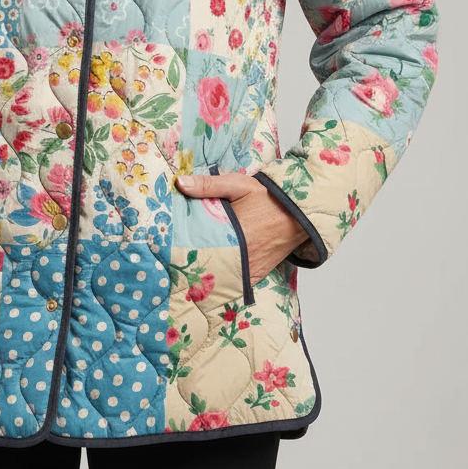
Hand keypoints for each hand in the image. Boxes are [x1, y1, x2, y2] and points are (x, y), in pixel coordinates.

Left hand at [175, 172, 307, 284]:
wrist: (299, 212)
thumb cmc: (267, 197)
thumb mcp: (237, 185)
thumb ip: (208, 185)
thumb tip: (180, 183)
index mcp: (235, 233)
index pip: (202, 248)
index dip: (184, 253)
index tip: (168, 255)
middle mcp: (243, 255)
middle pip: (209, 268)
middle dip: (192, 268)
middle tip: (171, 269)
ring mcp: (250, 268)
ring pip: (222, 280)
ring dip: (207, 279)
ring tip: (186, 278)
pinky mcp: (257, 274)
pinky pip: (237, 285)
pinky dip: (224, 285)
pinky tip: (210, 283)